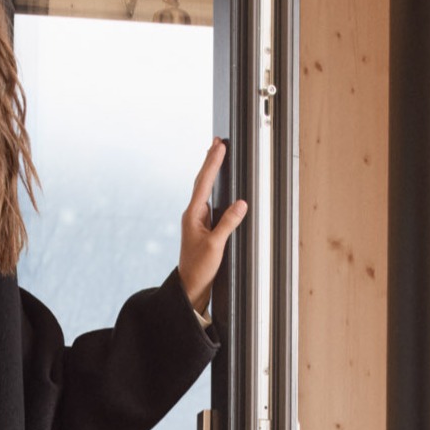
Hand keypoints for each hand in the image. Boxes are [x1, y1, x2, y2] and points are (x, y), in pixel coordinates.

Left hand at [179, 137, 248, 313]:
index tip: (219, 146)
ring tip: (215, 155)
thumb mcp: (215, 246)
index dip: (213, 162)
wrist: (188, 287)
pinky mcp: (201, 228)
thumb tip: (241, 204)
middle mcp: (192, 215)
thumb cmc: (198, 269)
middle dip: (210, 161)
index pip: (204, 182)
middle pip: (201, 181)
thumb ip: (228, 223)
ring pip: (203, 190)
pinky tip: (214, 185)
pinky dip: (211, 187)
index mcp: (192, 215)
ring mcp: (196, 221)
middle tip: (217, 142)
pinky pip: (207, 201)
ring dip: (210, 172)